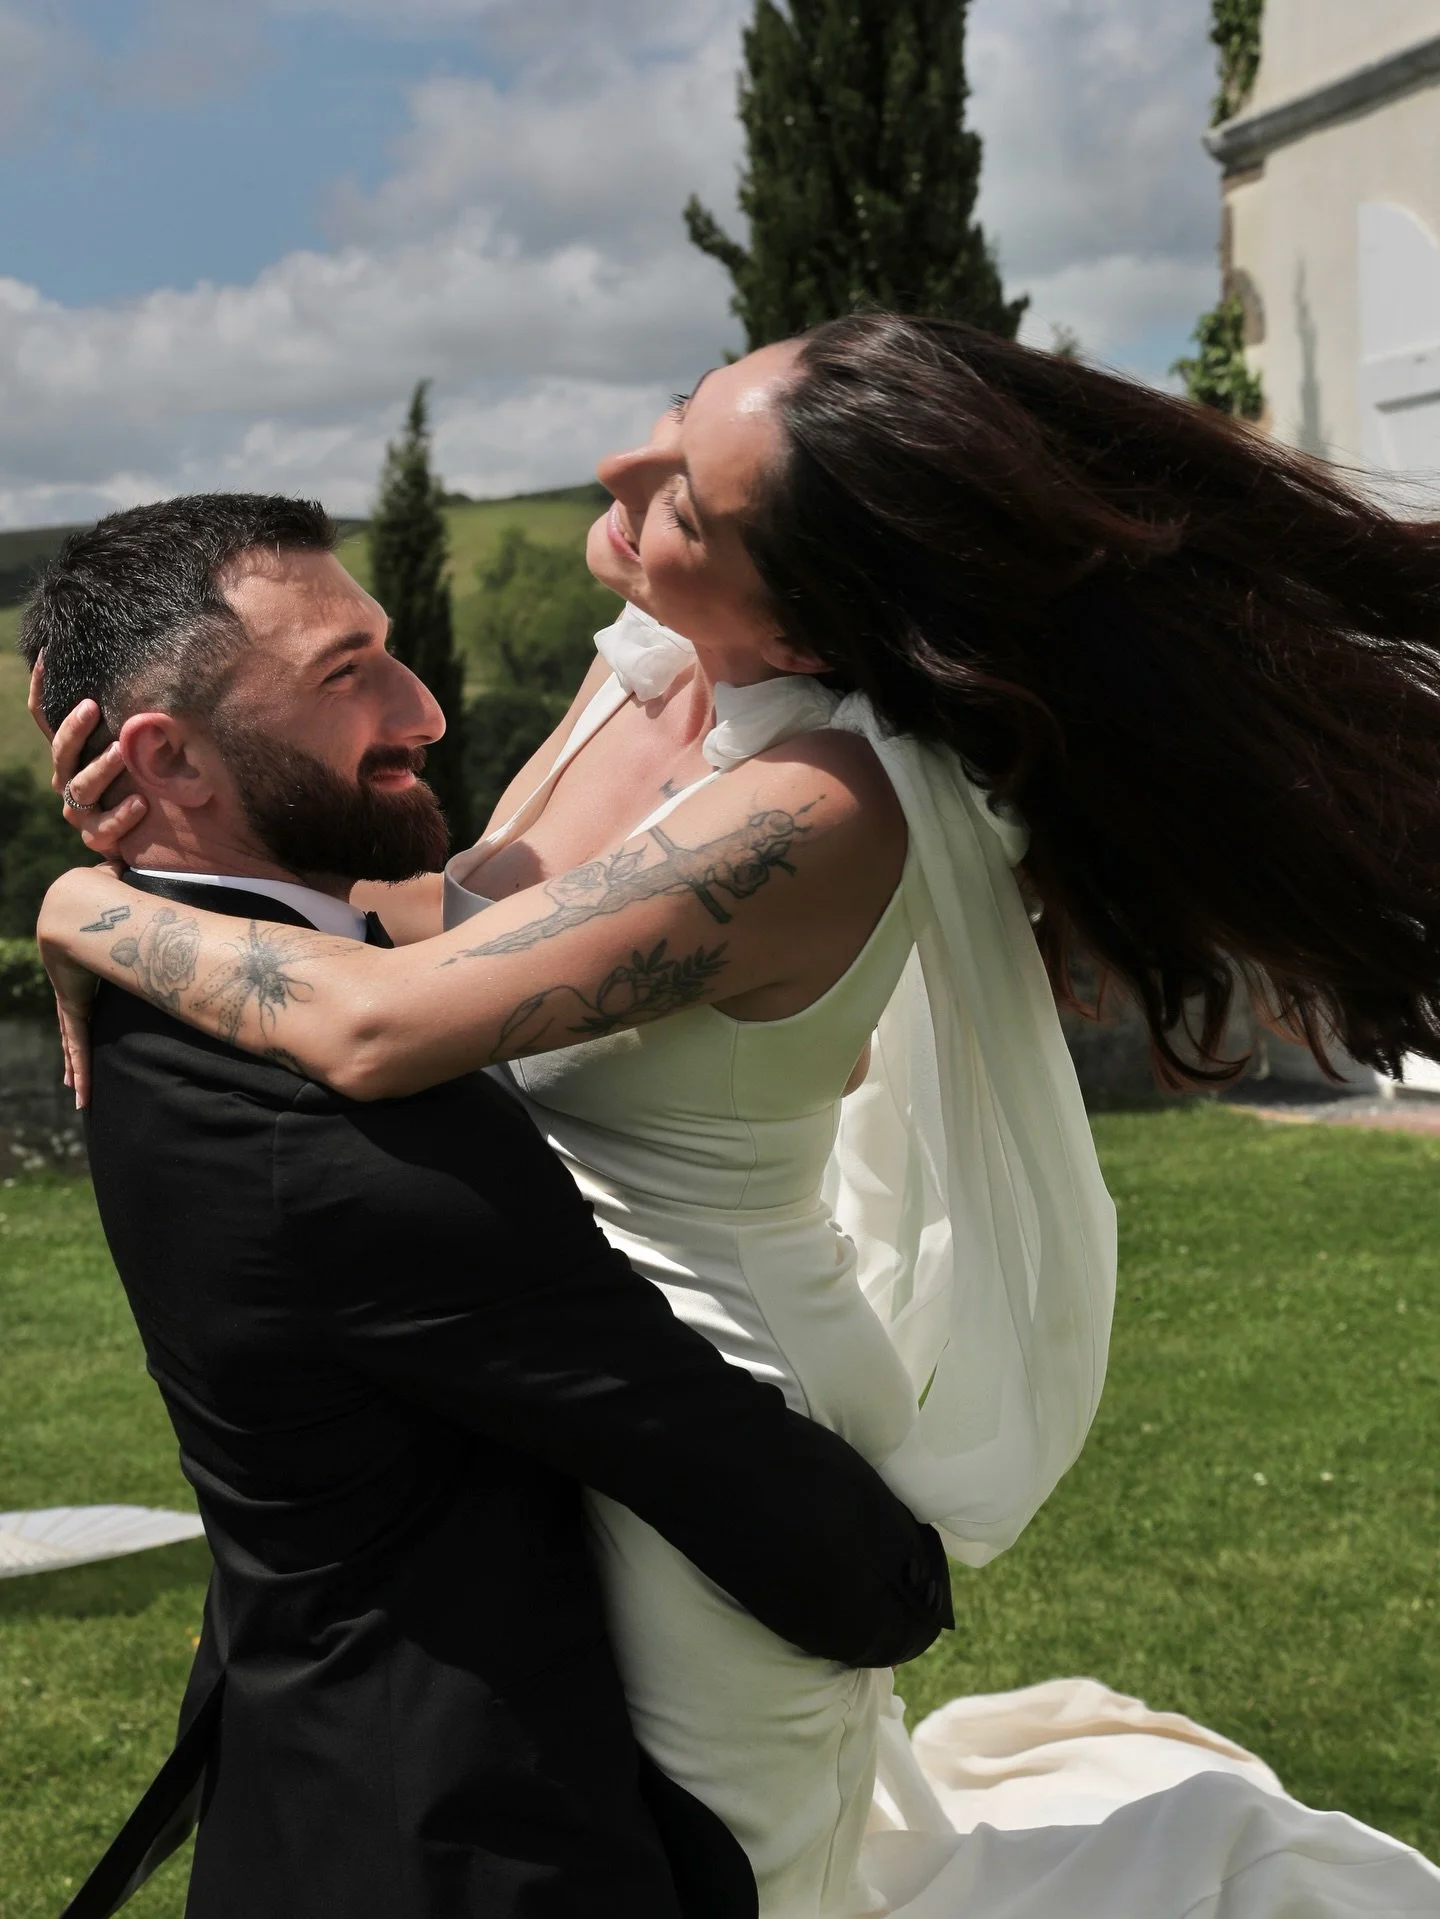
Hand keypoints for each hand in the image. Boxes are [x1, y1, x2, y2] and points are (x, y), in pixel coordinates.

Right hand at [30, 657, 147, 853]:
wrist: (141, 837)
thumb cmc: (134, 782)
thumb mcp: (128, 747)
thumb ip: (126, 718)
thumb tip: (132, 671)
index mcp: (69, 755)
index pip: (44, 718)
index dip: (40, 689)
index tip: (46, 657)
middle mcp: (67, 780)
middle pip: (61, 751)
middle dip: (75, 729)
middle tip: (93, 707)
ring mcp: (79, 811)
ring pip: (82, 787)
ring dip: (101, 768)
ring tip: (122, 751)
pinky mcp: (98, 837)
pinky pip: (105, 828)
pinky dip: (122, 815)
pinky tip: (141, 802)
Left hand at [37, 868, 108, 1109]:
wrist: (74, 905)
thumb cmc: (97, 892)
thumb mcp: (114, 890)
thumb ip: (120, 881)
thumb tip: (127, 862)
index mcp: (81, 962)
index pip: (82, 995)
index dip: (82, 1013)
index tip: (82, 1027)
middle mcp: (73, 984)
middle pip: (74, 1026)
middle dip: (74, 1051)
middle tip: (73, 1076)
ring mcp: (72, 997)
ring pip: (73, 1041)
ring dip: (76, 1068)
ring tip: (78, 1094)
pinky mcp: (75, 1005)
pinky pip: (78, 1044)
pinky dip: (78, 1066)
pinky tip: (77, 1093)